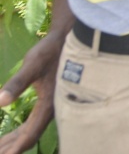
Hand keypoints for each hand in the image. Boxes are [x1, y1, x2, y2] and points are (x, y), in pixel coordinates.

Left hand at [0, 30, 67, 153]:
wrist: (69, 38)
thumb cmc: (51, 50)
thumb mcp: (32, 64)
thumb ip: (17, 83)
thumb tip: (0, 101)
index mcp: (49, 104)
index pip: (29, 135)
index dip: (13, 149)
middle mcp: (52, 109)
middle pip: (29, 136)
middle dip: (10, 147)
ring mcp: (52, 106)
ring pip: (31, 131)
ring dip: (14, 140)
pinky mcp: (49, 101)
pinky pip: (33, 123)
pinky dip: (20, 132)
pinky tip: (12, 134)